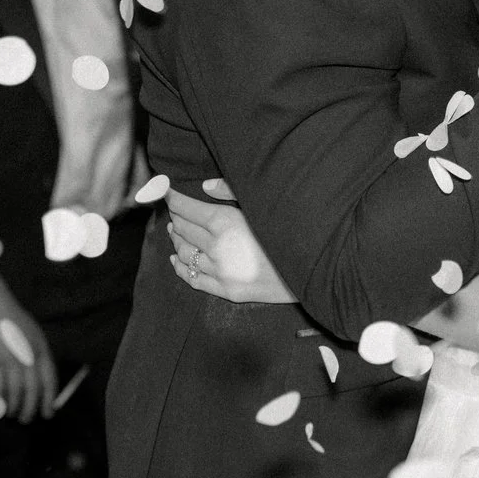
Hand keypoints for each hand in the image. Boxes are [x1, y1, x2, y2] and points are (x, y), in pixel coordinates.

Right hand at [0, 265, 56, 420]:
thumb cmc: (14, 320)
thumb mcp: (34, 336)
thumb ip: (38, 356)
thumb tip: (41, 381)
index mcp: (42, 350)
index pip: (50, 381)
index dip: (49, 400)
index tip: (47, 413)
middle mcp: (28, 356)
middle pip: (32, 389)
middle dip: (30, 408)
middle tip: (26, 419)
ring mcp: (10, 358)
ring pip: (14, 390)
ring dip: (12, 406)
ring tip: (11, 414)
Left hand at [166, 189, 292, 303]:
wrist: (312, 270)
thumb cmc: (289, 231)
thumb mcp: (262, 204)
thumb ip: (231, 191)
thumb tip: (204, 187)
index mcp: (225, 222)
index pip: (186, 208)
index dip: (173, 199)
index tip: (166, 192)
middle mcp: (216, 248)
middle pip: (182, 230)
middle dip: (175, 217)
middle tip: (174, 210)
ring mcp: (220, 272)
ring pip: (184, 253)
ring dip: (176, 239)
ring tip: (174, 230)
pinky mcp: (226, 290)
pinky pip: (192, 278)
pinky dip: (180, 267)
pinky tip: (176, 259)